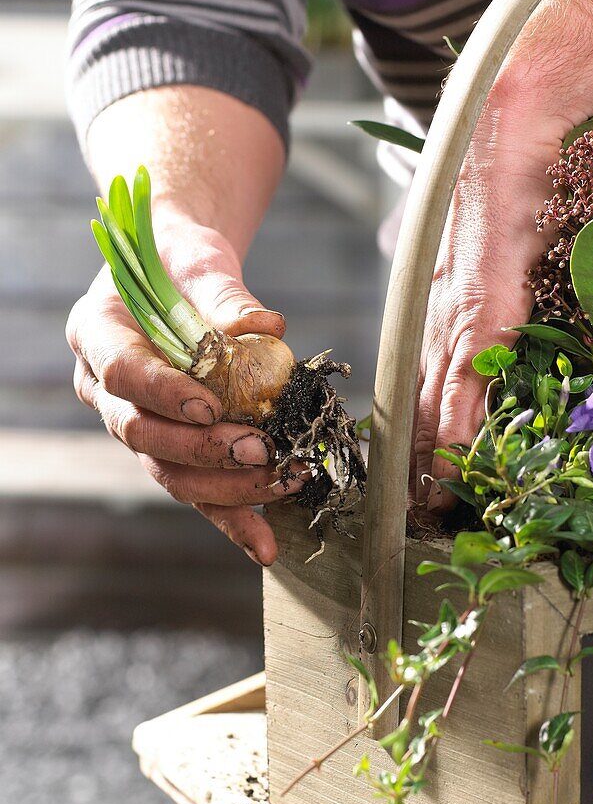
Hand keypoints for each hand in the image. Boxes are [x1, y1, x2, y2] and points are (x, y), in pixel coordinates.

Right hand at [67, 220, 303, 564]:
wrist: (179, 272)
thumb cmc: (182, 261)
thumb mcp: (199, 262)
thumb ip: (225, 295)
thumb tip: (267, 327)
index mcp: (98, 335)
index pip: (122, 372)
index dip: (162, 394)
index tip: (209, 407)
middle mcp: (105, 388)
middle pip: (142, 434)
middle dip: (202, 449)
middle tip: (260, 450)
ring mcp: (136, 422)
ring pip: (167, 470)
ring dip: (225, 487)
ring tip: (282, 483)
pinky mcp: (171, 447)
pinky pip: (196, 488)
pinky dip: (232, 517)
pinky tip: (265, 543)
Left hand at [412, 91, 567, 510]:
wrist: (506, 133)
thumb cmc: (508, 194)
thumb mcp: (497, 260)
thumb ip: (495, 306)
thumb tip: (502, 338)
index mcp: (443, 315)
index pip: (423, 391)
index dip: (419, 440)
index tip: (414, 485)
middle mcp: (441, 319)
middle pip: (420, 403)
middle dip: (416, 461)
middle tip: (412, 514)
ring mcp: (460, 311)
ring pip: (435, 397)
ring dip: (431, 455)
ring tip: (424, 504)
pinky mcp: (484, 301)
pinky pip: (466, 370)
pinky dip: (456, 417)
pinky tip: (450, 456)